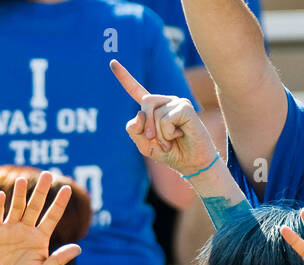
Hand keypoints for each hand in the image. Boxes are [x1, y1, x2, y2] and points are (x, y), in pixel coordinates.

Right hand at [0, 170, 80, 264]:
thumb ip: (58, 260)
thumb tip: (79, 248)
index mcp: (40, 238)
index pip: (52, 217)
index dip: (59, 203)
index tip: (67, 189)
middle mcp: (26, 230)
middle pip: (35, 206)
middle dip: (41, 191)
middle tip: (48, 174)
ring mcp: (9, 230)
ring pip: (16, 207)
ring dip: (20, 194)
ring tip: (23, 180)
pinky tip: (1, 196)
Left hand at [110, 59, 218, 176]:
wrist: (191, 162)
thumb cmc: (170, 153)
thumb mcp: (145, 145)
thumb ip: (135, 131)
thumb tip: (139, 116)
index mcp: (153, 109)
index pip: (136, 90)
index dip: (124, 77)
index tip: (113, 63)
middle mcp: (165, 102)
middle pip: (144, 102)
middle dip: (147, 125)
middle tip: (156, 139)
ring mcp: (176, 102)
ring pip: (155, 114)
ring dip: (160, 134)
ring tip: (171, 140)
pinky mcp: (185, 107)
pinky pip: (166, 120)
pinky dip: (168, 134)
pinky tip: (179, 135)